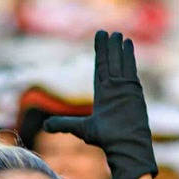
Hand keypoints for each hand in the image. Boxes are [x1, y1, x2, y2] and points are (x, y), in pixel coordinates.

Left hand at [42, 29, 156, 178]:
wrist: (126, 146)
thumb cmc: (106, 140)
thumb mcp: (81, 129)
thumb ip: (64, 124)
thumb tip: (45, 126)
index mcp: (103, 94)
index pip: (100, 69)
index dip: (100, 54)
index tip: (99, 40)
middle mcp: (114, 89)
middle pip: (110, 63)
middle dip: (108, 47)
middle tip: (107, 32)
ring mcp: (124, 88)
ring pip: (120, 62)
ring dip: (118, 48)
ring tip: (118, 34)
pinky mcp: (133, 90)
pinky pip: (130, 68)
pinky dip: (129, 56)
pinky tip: (128, 44)